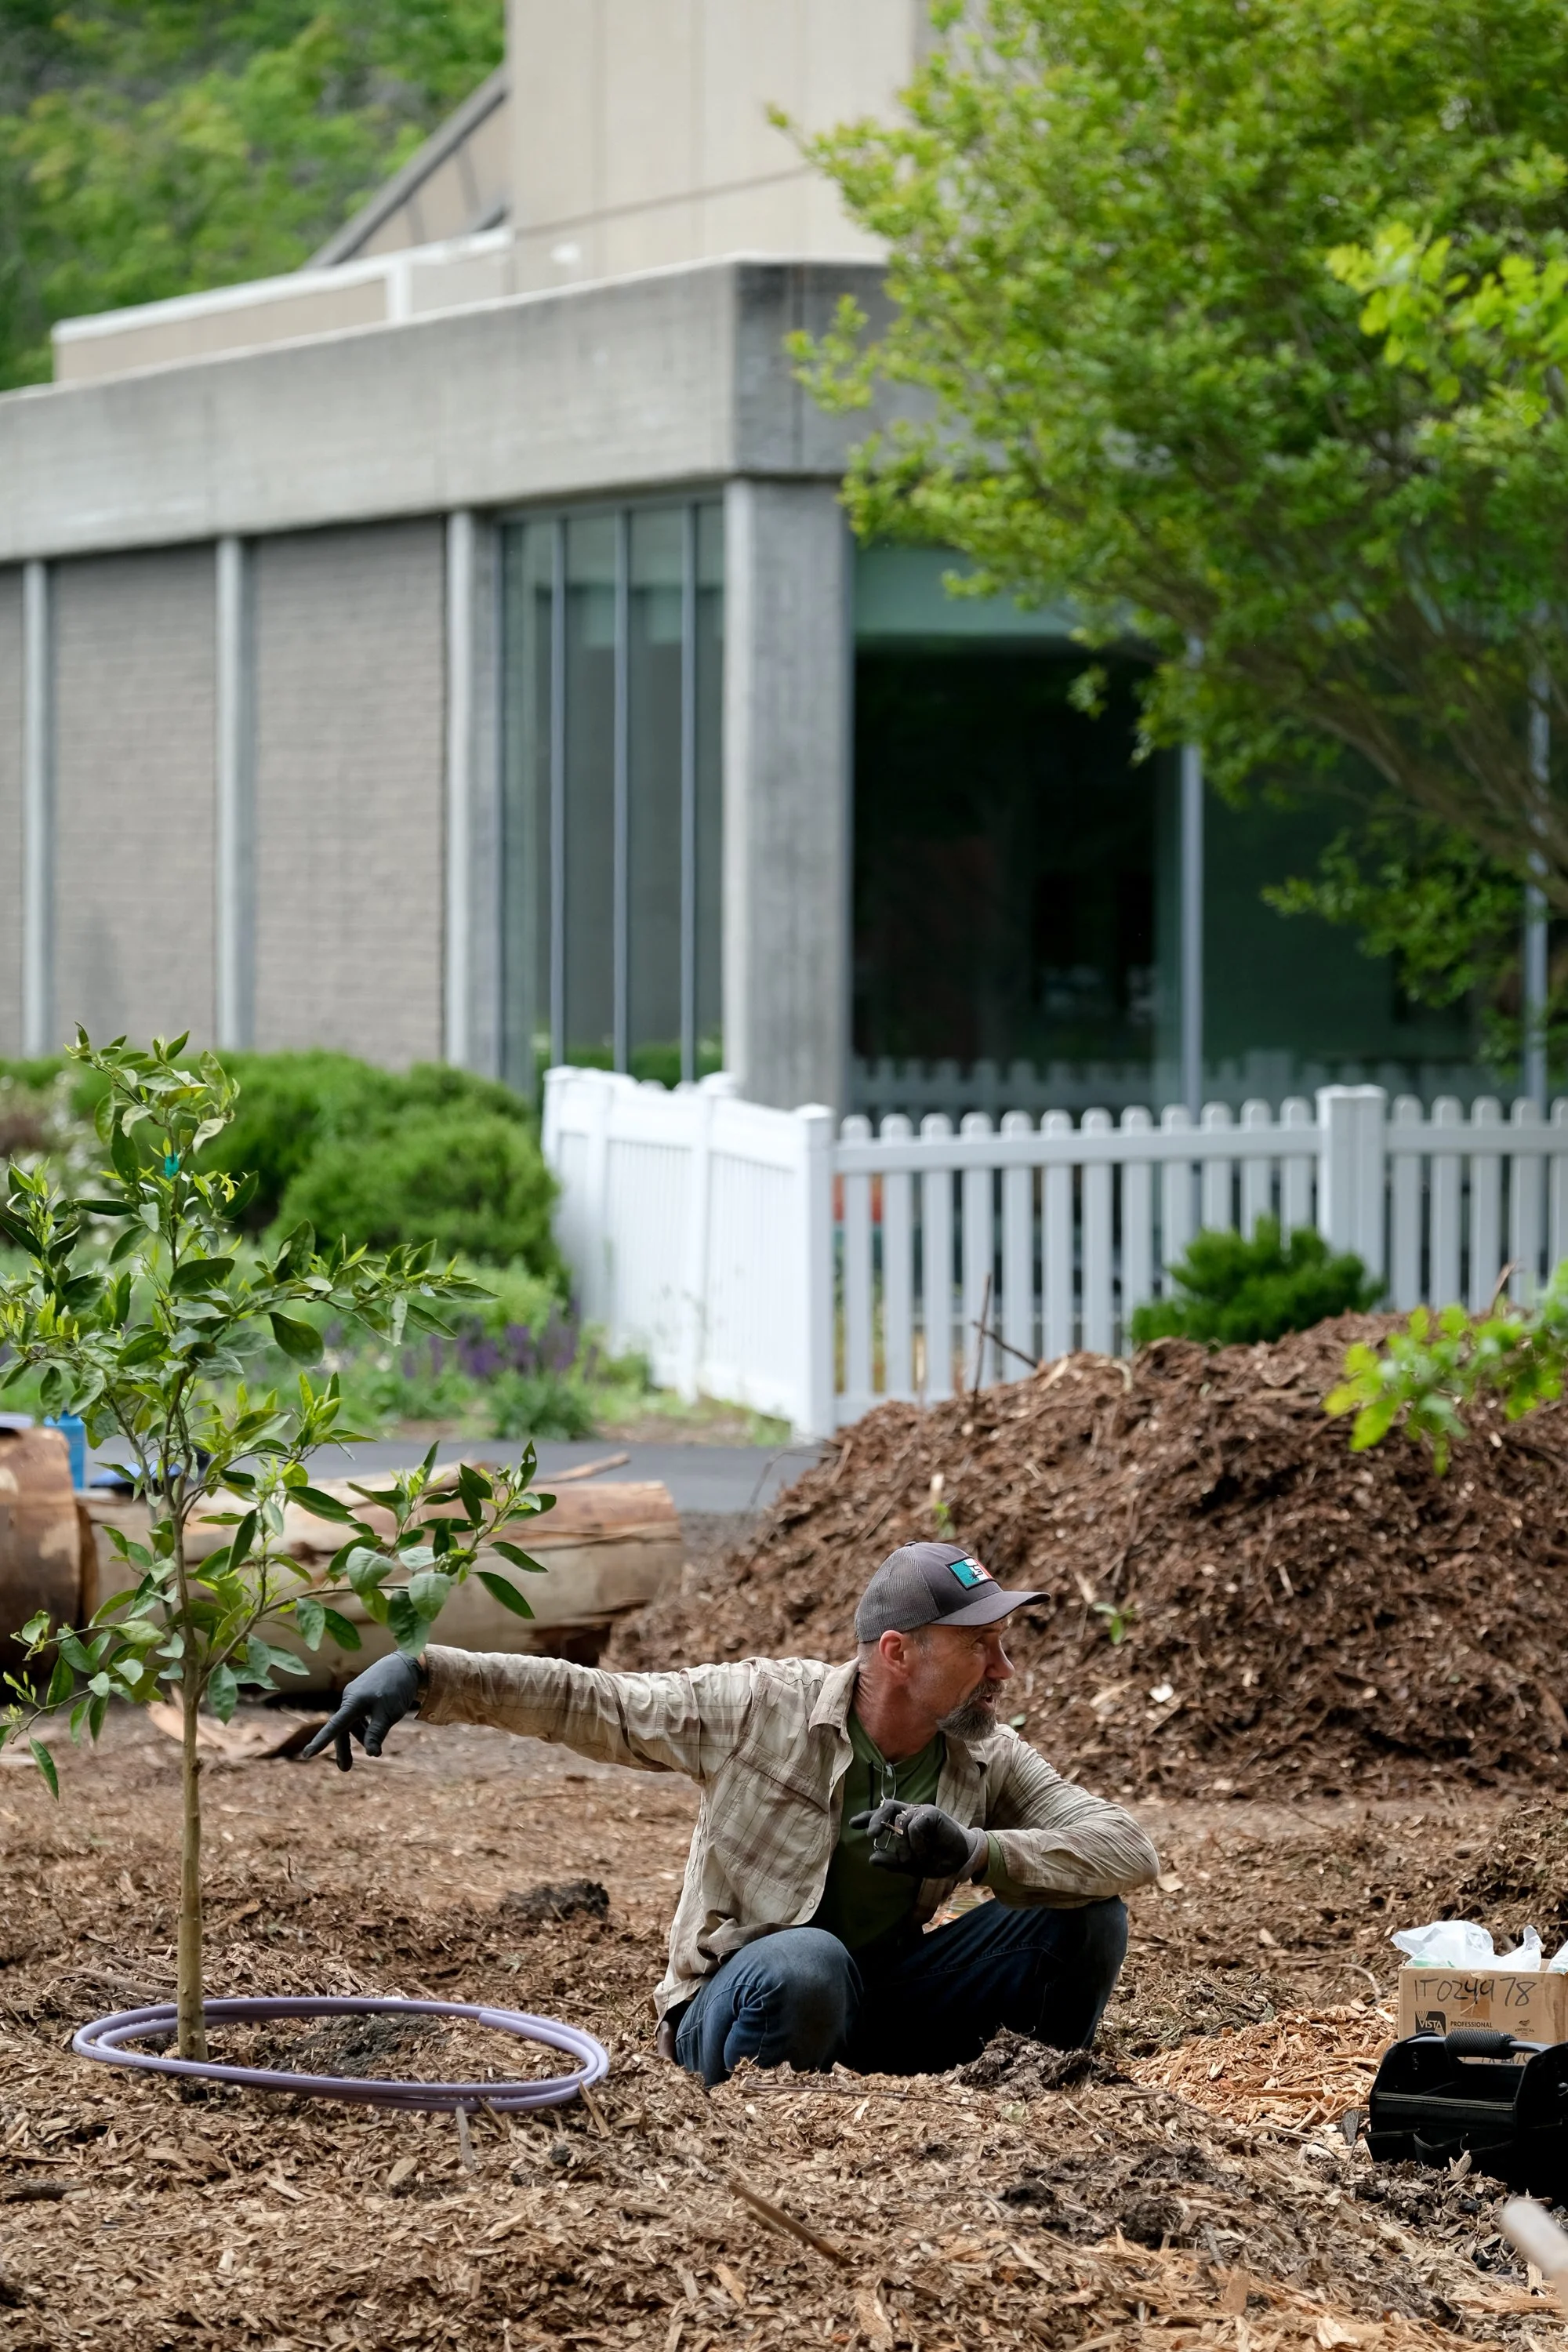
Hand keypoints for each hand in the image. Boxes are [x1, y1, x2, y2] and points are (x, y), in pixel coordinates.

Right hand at [299, 1652, 420, 1770]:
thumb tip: (372, 1754)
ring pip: (352, 1722)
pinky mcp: (364, 1694)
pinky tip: (374, 1736)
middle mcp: (350, 1697)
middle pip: (342, 1728)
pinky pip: (360, 1715)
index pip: (334, 1726)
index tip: (306, 1755)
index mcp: (353, 1702)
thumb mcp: (389, 1713)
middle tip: (346, 1769)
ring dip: (360, 1738)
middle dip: (344, 1749)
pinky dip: (366, 1727)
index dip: (320, 1742)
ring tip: (375, 1752)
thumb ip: (377, 1733)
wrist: (407, 1662)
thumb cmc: (397, 1687)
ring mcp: (356, 1695)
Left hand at [850, 1799, 986, 1878]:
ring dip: (903, 1845)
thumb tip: (871, 1858)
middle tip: (872, 1834)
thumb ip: (892, 1862)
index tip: (853, 1824)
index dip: (868, 1817)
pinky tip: (925, 1852)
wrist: (961, 1860)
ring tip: (912, 1859)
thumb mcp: (911, 1865)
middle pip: (887, 1807)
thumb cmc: (937, 1859)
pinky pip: (915, 1825)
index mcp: (904, 1824)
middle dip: (876, 1819)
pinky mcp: (932, 1812)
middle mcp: (911, 1814)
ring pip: (901, 1822)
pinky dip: (917, 1842)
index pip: (883, 1815)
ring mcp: (921, 1812)